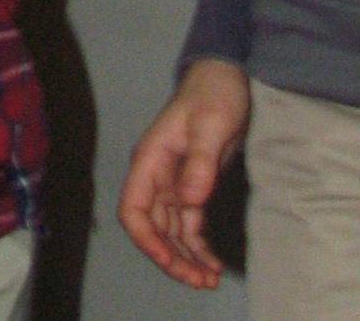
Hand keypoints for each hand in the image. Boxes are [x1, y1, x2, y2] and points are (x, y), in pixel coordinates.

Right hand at [117, 58, 250, 289]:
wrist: (225, 78)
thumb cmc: (213, 94)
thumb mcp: (210, 125)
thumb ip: (200, 163)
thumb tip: (191, 202)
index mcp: (150, 160)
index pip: (134, 209)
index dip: (147, 239)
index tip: (171, 260)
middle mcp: (156, 177)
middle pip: (153, 228)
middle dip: (172, 258)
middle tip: (201, 280)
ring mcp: (173, 184)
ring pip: (171, 232)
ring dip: (187, 258)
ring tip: (210, 280)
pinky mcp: (193, 187)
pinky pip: (189, 225)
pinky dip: (199, 246)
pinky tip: (213, 264)